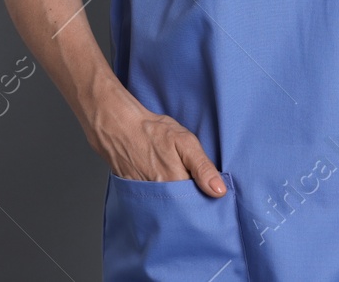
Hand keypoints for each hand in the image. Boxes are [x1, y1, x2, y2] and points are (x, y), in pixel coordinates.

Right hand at [86, 87, 226, 196]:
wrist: (119, 128)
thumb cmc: (152, 132)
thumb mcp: (185, 142)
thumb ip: (203, 167)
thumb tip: (219, 191)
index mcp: (176, 184)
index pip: (198, 205)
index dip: (207, 201)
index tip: (213, 196)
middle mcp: (160, 197)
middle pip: (183, 211)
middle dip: (192, 205)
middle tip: (196, 190)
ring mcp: (147, 198)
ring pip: (169, 210)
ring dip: (177, 205)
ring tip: (180, 188)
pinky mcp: (136, 196)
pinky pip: (154, 206)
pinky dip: (161, 202)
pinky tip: (165, 190)